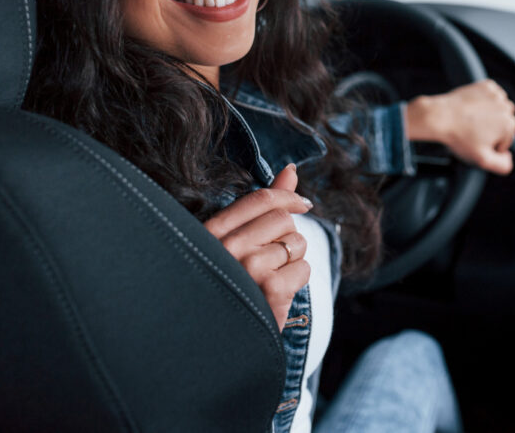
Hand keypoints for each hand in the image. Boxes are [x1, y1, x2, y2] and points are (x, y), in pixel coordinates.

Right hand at [203, 164, 311, 330]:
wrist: (217, 345)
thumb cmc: (229, 286)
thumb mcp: (235, 243)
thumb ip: (262, 205)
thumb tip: (291, 170)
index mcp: (211, 232)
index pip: (260, 199)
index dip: (288, 197)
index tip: (303, 205)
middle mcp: (226, 247)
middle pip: (283, 219)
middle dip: (288, 237)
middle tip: (272, 261)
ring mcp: (248, 268)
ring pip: (296, 243)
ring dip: (292, 261)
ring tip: (269, 280)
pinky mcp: (270, 290)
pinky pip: (303, 269)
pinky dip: (297, 282)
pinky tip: (276, 295)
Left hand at [405, 79, 514, 174]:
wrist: (440, 116)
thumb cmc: (459, 136)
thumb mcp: (481, 160)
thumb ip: (502, 165)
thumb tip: (508, 159)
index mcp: (508, 125)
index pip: (508, 139)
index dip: (493, 144)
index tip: (480, 143)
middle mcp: (505, 107)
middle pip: (504, 123)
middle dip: (493, 129)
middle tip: (474, 132)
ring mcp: (496, 95)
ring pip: (499, 108)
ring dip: (490, 114)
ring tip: (472, 121)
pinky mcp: (486, 86)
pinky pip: (492, 96)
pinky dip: (485, 101)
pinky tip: (473, 109)